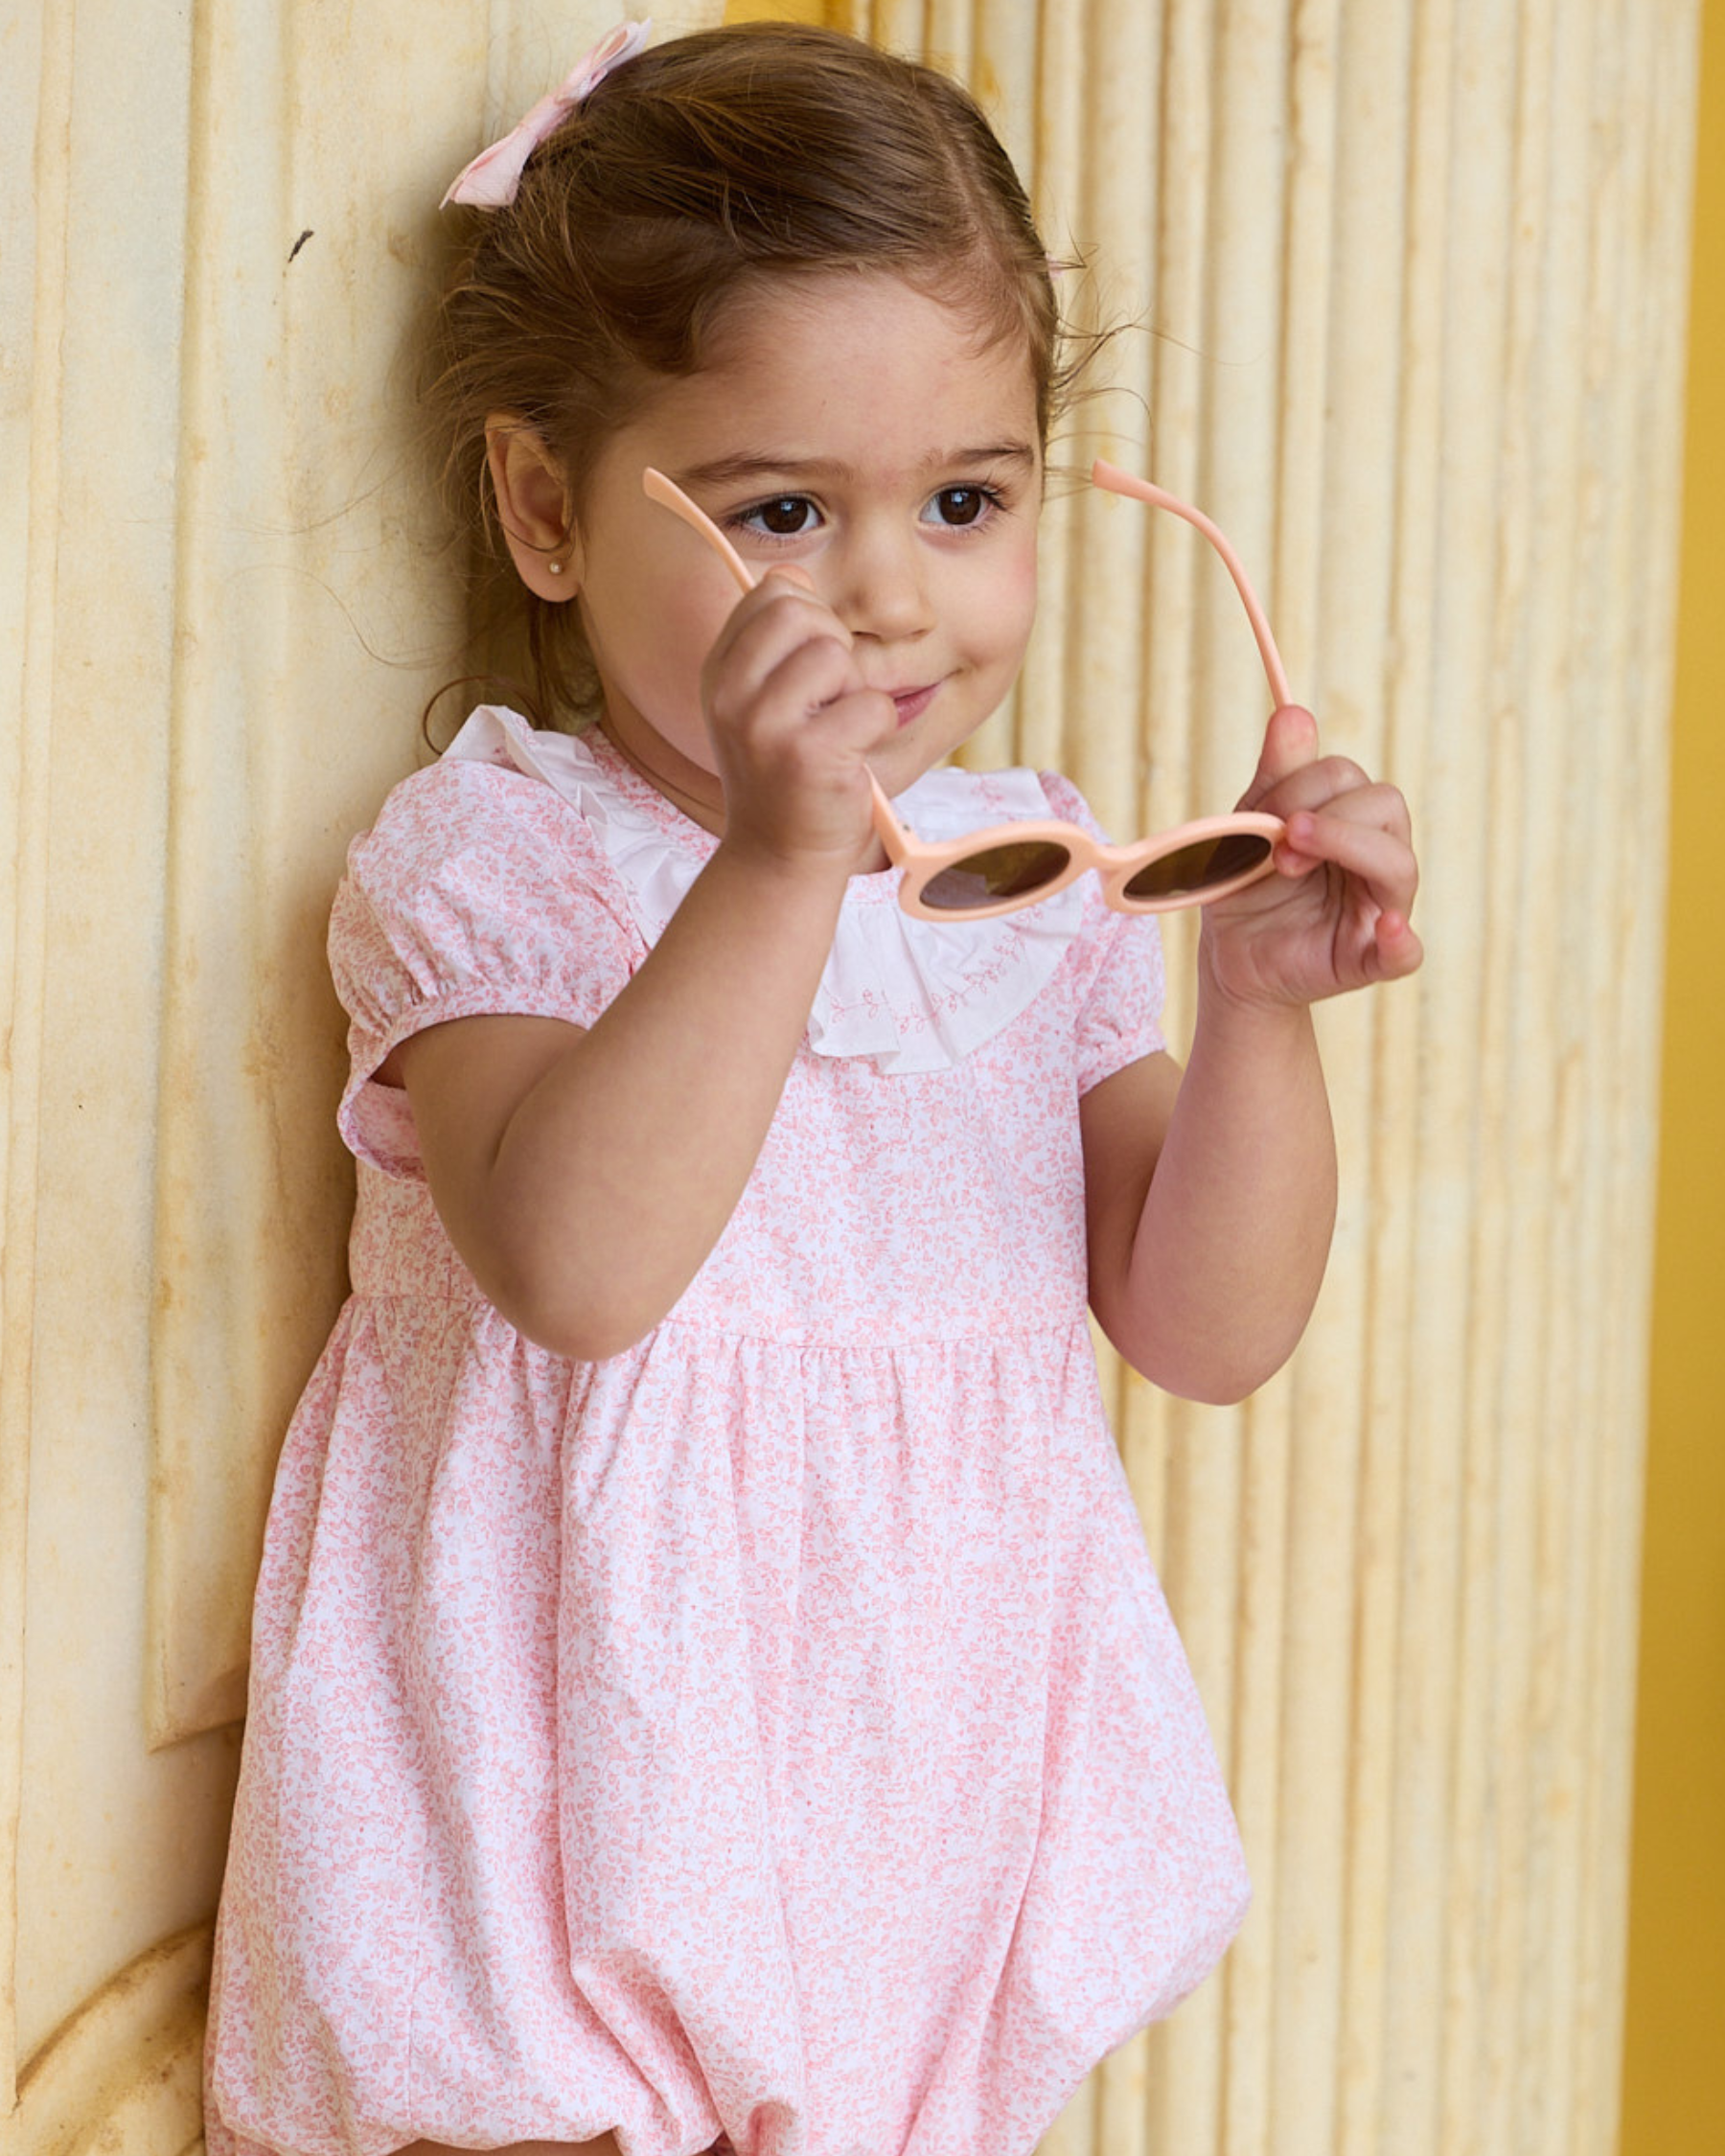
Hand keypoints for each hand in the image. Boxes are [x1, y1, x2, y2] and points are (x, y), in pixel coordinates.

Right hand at [700, 569, 894, 872]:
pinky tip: (852, 758)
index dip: (808, 617)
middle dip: (833, 646)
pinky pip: (871, 703)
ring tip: (837, 731)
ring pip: (837, 655)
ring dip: (855, 691)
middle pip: (800, 612)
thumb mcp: (759, 702)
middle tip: (830, 698)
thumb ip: (773, 641)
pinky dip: (877, 728)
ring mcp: (764, 725)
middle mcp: (730, 693)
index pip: (769, 592)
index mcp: (719, 672)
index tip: (808, 668)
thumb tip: (793, 574)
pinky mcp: (807, 755)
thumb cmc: (785, 775)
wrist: (778, 856)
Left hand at [1199, 703, 1422, 1010]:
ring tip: (1288, 863)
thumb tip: (1293, 713)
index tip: (1262, 813)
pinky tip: (1385, 927)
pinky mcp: (1372, 958)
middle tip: (1277, 845)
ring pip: (1399, 863)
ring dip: (1347, 849)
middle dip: (1328, 815)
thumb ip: (1276, 777)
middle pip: (1386, 807)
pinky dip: (1399, 940)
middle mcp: (1373, 858)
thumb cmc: (1245, 890)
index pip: (1350, 778)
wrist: (1230, 959)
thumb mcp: (1248, 830)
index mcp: (1347, 821)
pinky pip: (1405, 951)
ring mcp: (1380, 907)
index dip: (1305, 784)